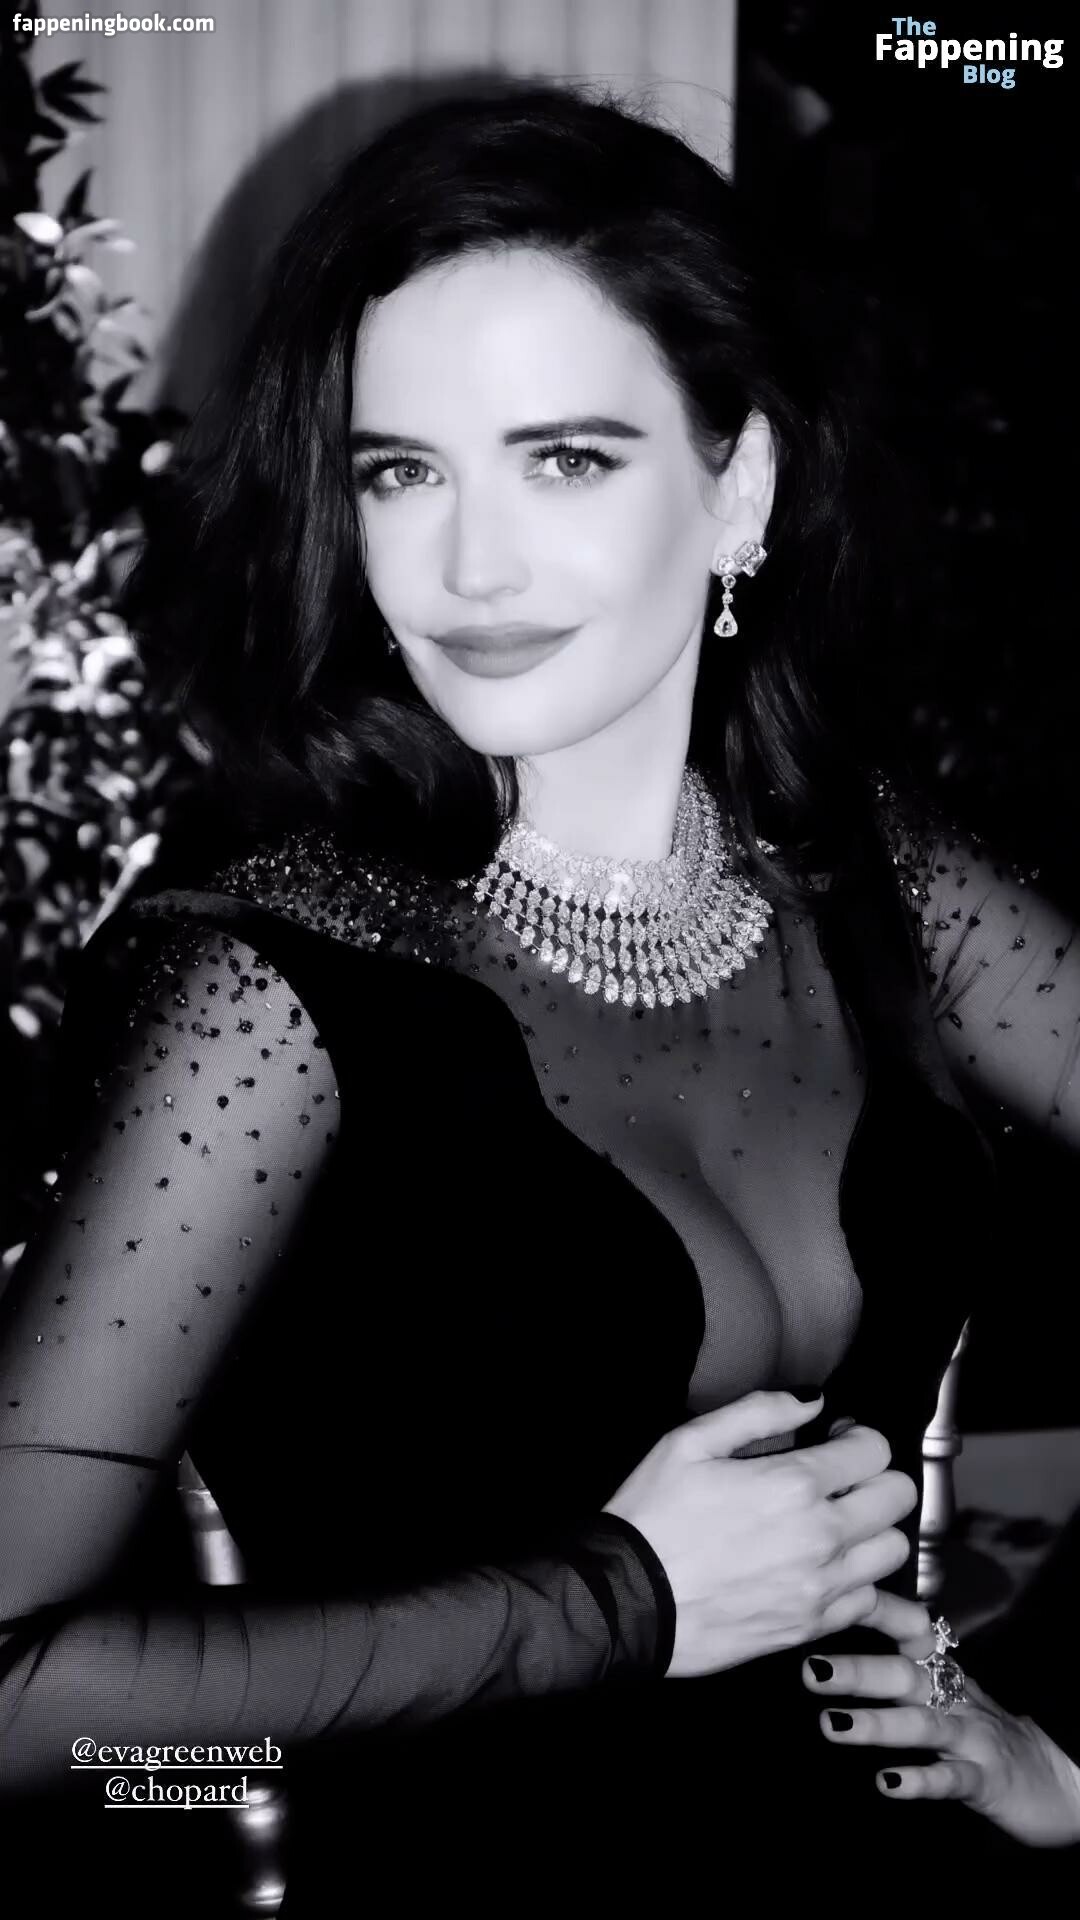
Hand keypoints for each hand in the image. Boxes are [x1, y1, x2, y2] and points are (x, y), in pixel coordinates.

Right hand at [604, 1390, 925, 1679]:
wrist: (629, 1601)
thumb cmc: (652, 1516)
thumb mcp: (690, 1441)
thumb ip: (759, 1410)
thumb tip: (812, 1399)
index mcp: (794, 1484)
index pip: (874, 1449)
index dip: (857, 1435)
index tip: (834, 1439)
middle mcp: (822, 1536)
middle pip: (898, 1497)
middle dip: (875, 1476)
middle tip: (841, 1478)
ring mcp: (821, 1587)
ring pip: (895, 1550)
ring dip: (874, 1529)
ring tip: (839, 1523)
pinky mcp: (811, 1627)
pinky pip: (872, 1602)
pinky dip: (863, 1582)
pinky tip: (836, 1570)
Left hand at [803, 1623, 1079, 1847]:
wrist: (1058, 1779)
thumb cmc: (985, 1735)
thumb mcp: (946, 1697)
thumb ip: (904, 1673)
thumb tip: (839, 1653)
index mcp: (944, 1674)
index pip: (909, 1632)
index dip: (874, 1613)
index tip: (832, 1598)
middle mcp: (956, 1699)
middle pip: (905, 1677)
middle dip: (858, 1672)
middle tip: (812, 1670)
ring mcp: (973, 1739)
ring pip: (925, 1726)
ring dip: (878, 1724)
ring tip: (832, 1726)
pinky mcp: (988, 1782)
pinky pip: (953, 1779)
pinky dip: (920, 1780)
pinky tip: (887, 1783)